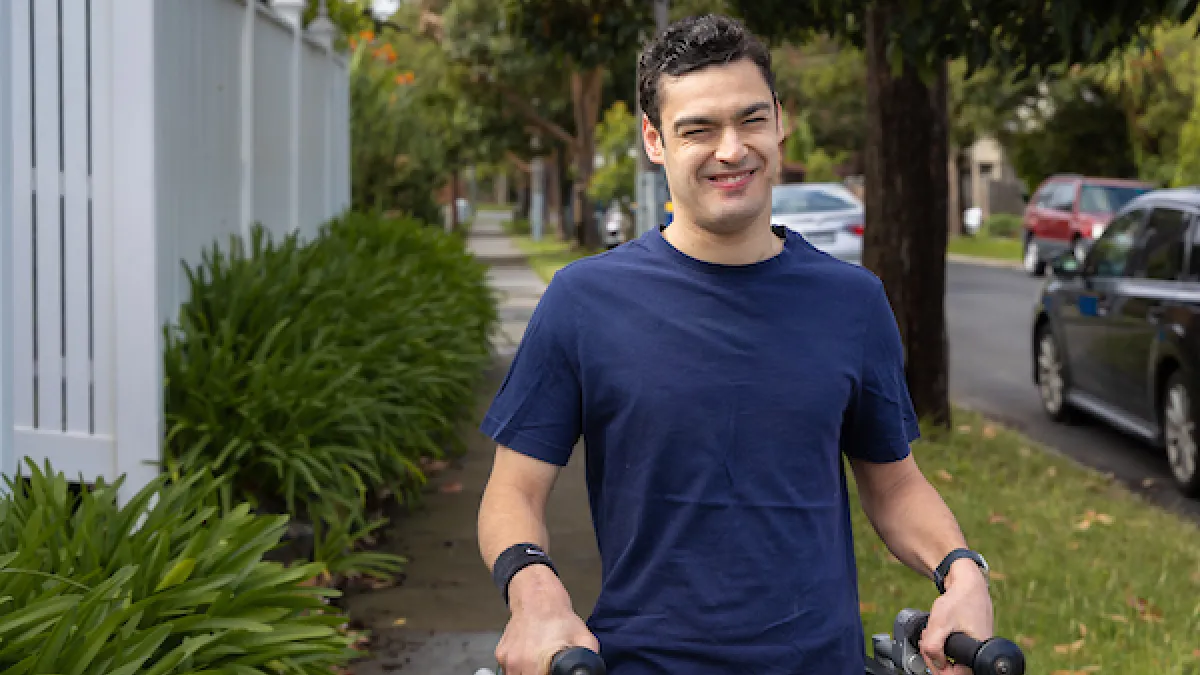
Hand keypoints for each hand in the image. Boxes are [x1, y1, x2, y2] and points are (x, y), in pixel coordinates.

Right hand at [495, 566, 599, 674]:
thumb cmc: (557, 616)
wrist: (536, 597)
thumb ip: (589, 656)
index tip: (553, 671)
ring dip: (529, 673)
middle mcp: (518, 663)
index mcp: (536, 663)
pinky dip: (520, 666)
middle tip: (549, 666)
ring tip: (540, 661)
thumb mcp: (583, 637)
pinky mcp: (500, 655)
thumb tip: (591, 669)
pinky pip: (510, 669)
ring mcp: (507, 659)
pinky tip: (531, 654)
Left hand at [919, 560, 993, 674]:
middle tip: (925, 645)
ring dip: (937, 650)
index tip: (930, 657)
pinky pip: (954, 649)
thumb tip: (935, 663)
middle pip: (954, 669)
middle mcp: (979, 653)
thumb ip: (933, 646)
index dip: (940, 669)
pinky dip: (942, 643)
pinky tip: (935, 633)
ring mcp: (975, 646)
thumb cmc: (959, 600)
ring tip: (929, 636)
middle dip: (935, 658)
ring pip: (953, 659)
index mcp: (977, 653)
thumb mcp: (939, 624)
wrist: (968, 582)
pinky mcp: (970, 639)